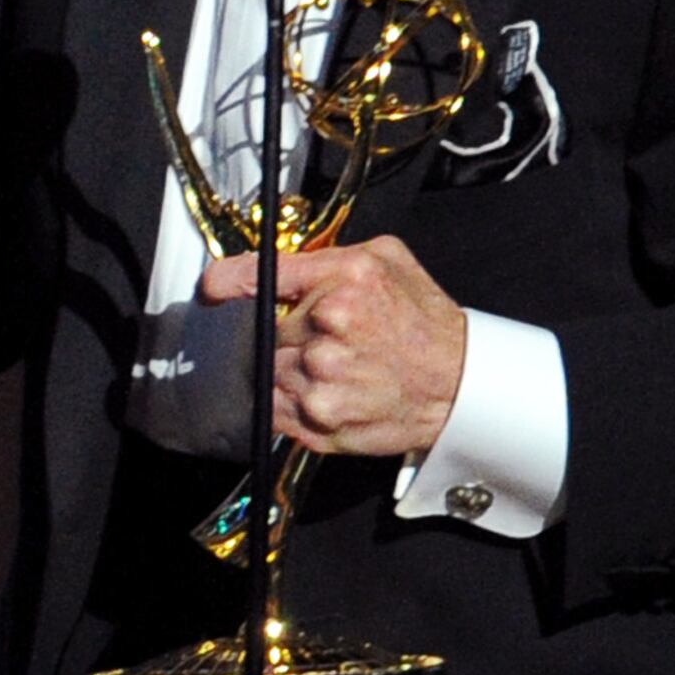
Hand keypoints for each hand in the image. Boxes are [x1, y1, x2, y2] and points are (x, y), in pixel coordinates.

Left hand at [197, 234, 468, 454]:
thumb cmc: (425, 323)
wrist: (461, 385)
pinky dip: (292, 402)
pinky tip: (331, 393)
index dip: (229, 280)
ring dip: (292, 370)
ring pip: (271, 369)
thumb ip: (330, 254)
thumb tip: (280, 262)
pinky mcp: (318, 420)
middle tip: (331, 341)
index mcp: (344, 280)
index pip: (263, 275)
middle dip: (290, 334)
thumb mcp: (387, 260)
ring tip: (339, 369)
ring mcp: (320, 378)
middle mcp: (328, 328)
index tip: (214, 287)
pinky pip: (277, 407)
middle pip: (268, 329)